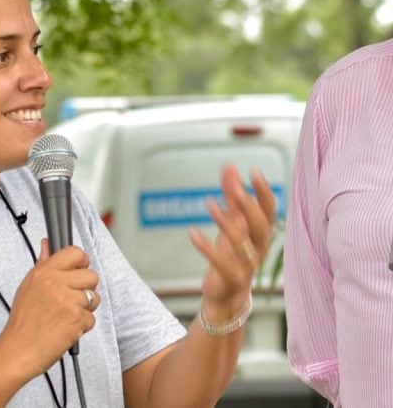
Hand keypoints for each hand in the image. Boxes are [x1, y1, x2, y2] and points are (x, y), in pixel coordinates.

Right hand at [0, 240, 99, 378]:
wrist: (18, 350)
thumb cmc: (22, 321)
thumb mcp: (28, 286)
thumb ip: (42, 263)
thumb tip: (47, 243)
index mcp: (44, 271)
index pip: (75, 253)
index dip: (81, 263)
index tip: (77, 272)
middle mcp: (56, 282)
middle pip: (91, 275)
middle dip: (86, 289)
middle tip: (71, 300)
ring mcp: (68, 300)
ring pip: (95, 297)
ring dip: (85, 308)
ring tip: (67, 316)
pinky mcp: (77, 319)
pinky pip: (92, 318)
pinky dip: (82, 326)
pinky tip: (66, 329)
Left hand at [189, 164, 274, 316]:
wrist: (227, 297)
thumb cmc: (232, 255)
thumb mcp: (232, 224)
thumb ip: (231, 196)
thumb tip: (230, 166)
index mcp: (261, 235)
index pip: (270, 211)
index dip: (264, 192)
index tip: (254, 172)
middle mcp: (258, 250)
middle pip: (261, 227)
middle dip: (249, 206)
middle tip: (234, 187)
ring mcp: (247, 267)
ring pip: (242, 245)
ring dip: (226, 223)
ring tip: (209, 203)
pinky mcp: (231, 280)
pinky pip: (221, 263)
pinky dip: (206, 248)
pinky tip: (192, 233)